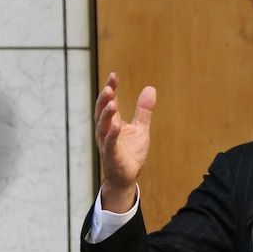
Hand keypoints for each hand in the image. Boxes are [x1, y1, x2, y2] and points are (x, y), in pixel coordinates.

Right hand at [94, 73, 156, 211]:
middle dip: (104, 99)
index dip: (110, 88)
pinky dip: (112, 134)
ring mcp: (107, 143)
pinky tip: (117, 126)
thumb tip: (150, 88)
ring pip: (103, 126)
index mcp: (112, 122)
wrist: (127, 176)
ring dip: (107, 114)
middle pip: (102, 111)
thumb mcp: (140, 128)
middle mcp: (106, 130)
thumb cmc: (131, 152)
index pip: (109, 102)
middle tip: (109, 87)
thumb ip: (144, 110)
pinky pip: (110, 144)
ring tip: (112, 102)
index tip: (114, 75)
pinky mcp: (112, 155)